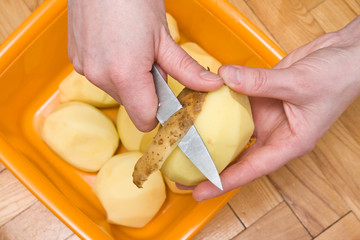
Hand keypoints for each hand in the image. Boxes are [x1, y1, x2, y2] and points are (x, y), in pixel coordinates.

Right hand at [67, 0, 222, 130]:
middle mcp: (100, 77)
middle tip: (153, 62)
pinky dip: (113, 70)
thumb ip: (186, 69)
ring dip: (130, 80)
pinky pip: (102, 77)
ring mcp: (84, 68)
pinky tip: (118, 47)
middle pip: (132, 105)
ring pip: (117, 92)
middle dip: (147, 91)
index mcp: (125, 75)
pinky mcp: (76, 60)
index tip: (170, 100)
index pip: (145, 119)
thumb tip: (211, 86)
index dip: (160, 113)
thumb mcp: (164, 38)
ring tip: (134, 50)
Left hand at [191, 16, 359, 200]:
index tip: (200, 191)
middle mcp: (275, 133)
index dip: (225, 182)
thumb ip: (260, 82)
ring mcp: (267, 116)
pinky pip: (236, 104)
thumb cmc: (338, 77)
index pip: (252, 169)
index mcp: (289, 143)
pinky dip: (220, 104)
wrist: (346, 55)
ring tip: (185, 144)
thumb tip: (225, 78)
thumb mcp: (299, 83)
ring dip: (211, 136)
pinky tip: (201, 105)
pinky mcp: (262, 98)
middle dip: (212, 166)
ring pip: (234, 130)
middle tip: (183, 173)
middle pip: (238, 156)